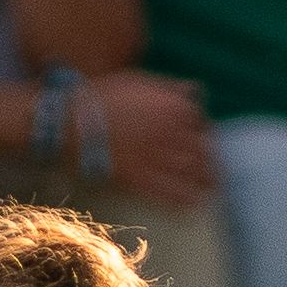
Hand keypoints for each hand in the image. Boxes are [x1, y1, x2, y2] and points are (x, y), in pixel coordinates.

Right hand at [87, 70, 215, 205]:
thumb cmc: (105, 98)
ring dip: (205, 185)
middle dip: (210, 163)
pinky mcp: (144, 184)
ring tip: (208, 190)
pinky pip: (174, 198)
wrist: (74, 123)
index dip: (202, 134)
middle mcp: (175, 136)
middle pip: (205, 154)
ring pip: (196, 178)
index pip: (203, 126)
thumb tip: (195, 93)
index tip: (199, 140)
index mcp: (177, 109)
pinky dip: (187, 203)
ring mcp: (161, 162)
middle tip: (211, 171)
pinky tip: (192, 205)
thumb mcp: (141, 81)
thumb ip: (171, 89)